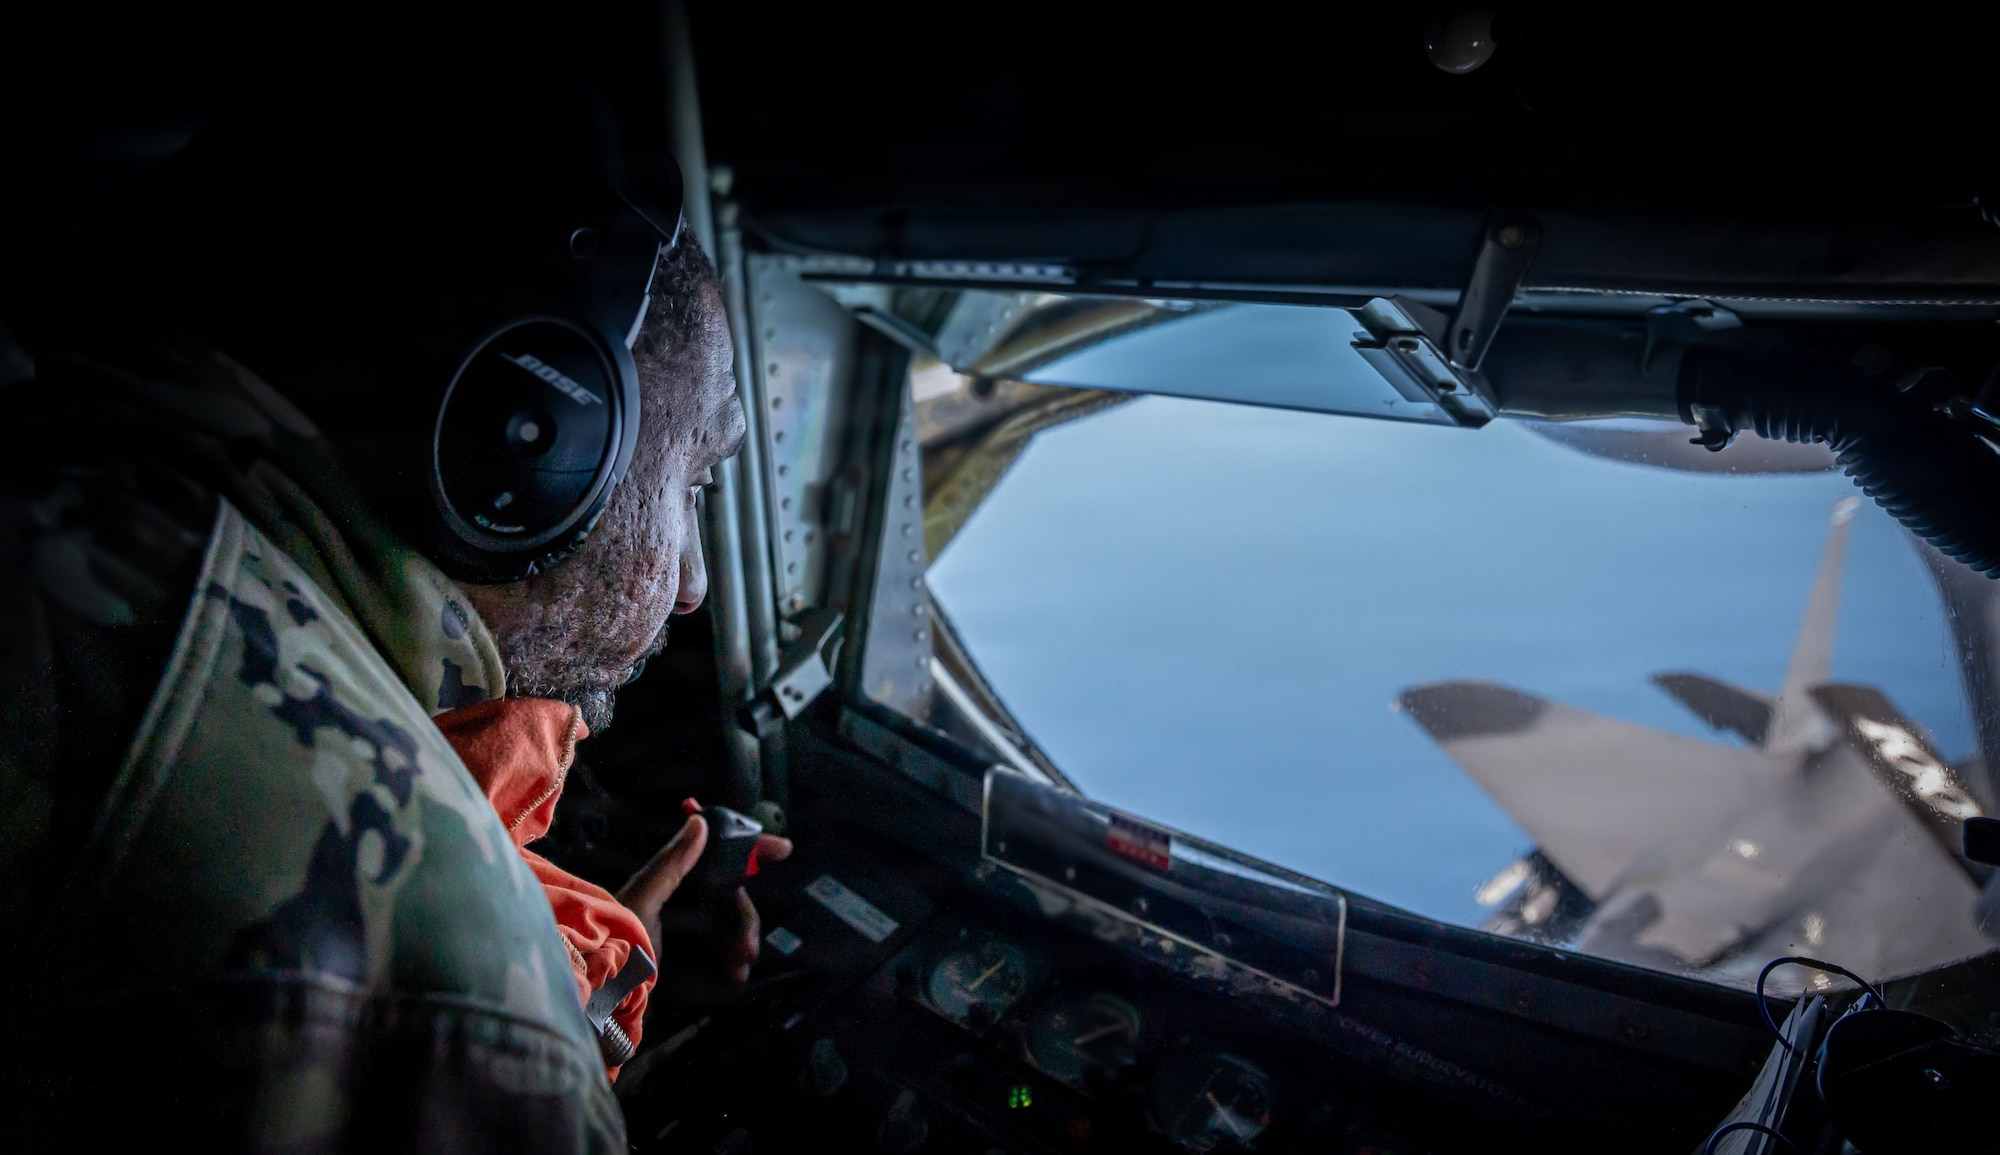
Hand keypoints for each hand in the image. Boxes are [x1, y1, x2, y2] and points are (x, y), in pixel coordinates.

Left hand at [616, 815, 793, 983]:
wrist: (603, 1000)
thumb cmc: (617, 944)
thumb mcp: (642, 901)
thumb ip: (671, 864)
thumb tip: (699, 820)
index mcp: (673, 884)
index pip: (718, 857)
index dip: (751, 849)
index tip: (783, 848)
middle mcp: (684, 906)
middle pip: (734, 899)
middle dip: (746, 920)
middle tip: (746, 948)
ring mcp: (691, 937)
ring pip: (734, 930)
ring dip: (743, 945)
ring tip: (738, 968)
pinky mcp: (693, 967)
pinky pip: (726, 961)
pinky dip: (735, 968)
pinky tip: (734, 979)